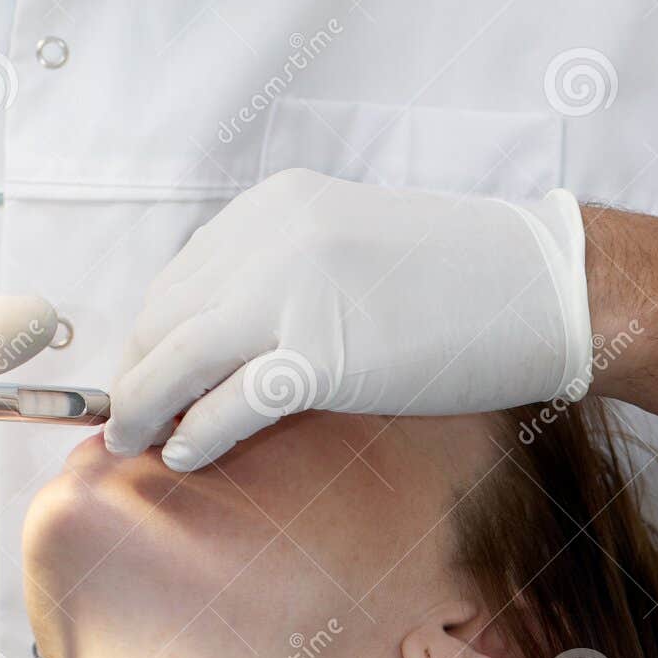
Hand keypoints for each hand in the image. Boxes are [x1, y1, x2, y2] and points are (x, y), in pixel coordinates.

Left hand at [106, 168, 591, 470]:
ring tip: (132, 440)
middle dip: (137, 369)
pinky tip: (184, 453)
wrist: (535, 284)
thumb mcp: (343, 243)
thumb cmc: (449, 275)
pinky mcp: (323, 354)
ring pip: (183, 356)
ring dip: (145, 403)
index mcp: (276, 204)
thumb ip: (277, 271)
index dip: (150, 330)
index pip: (183, 274)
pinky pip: (234, 401)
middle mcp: (273, 236)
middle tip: (122, 415)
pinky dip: (198, 431)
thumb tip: (210, 339)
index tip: (137, 368)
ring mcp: (295, 292)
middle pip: (171, 313)